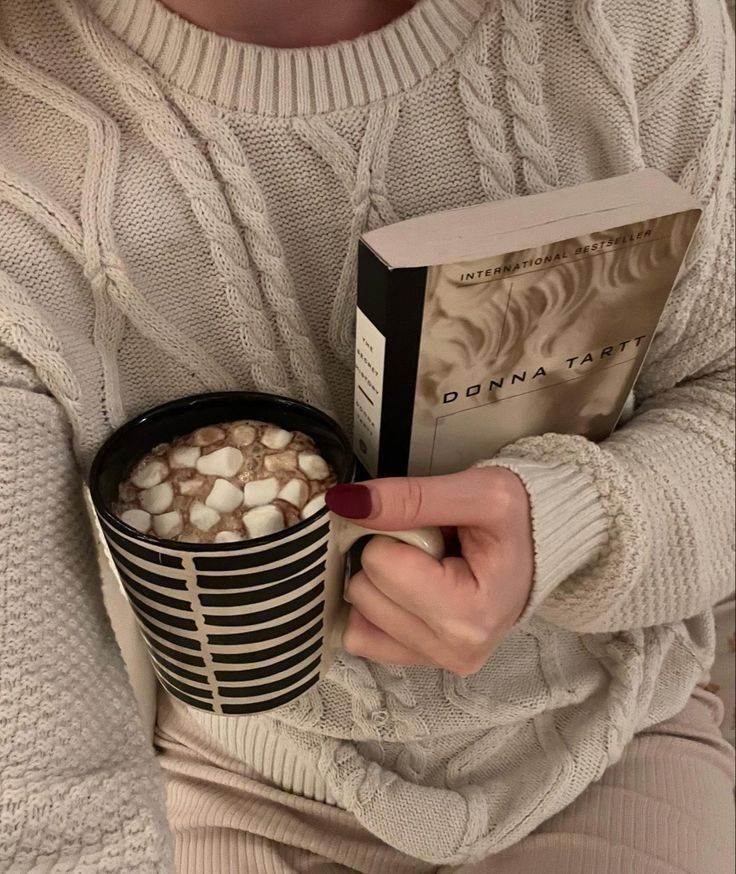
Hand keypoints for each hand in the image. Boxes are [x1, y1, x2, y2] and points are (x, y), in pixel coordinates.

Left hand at [325, 468, 533, 676]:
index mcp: (471, 614)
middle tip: (432, 548)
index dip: (397, 533)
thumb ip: (411, 497)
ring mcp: (437, 662)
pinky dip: (375, 609)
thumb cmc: (520, 519)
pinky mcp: (421, 663)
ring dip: (382, 584)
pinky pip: (362, 638)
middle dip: (388, 559)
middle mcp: (454, 651)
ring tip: (427, 569)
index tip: (433, 530)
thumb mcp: (479, 492)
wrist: (543, 545)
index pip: (380, 563)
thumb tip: (346, 502)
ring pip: (357, 617)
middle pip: (364, 592)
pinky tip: (410, 590)